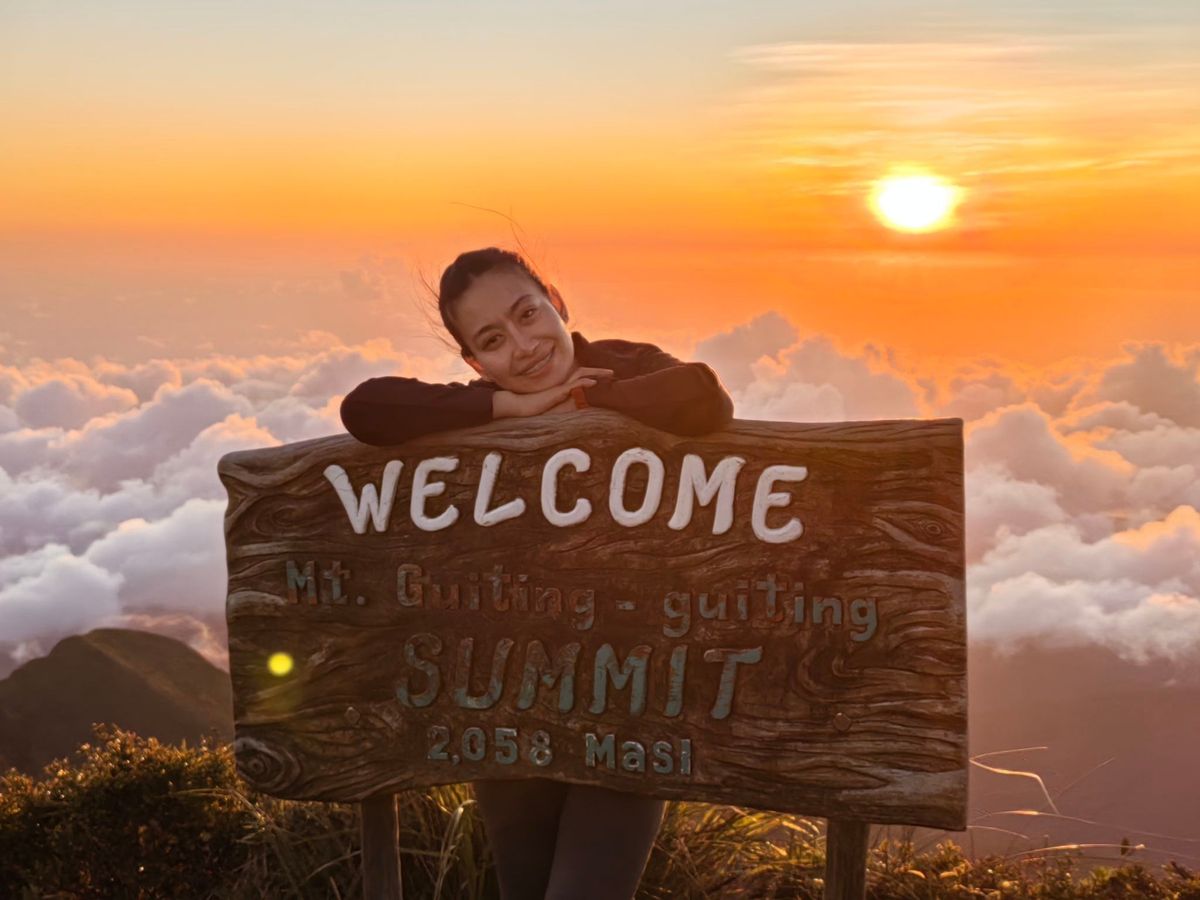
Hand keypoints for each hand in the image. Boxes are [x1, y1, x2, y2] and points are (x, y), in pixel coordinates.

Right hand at [492, 367, 613, 418]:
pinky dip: (583, 383)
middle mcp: (563, 383)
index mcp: (564, 386)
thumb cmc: (536, 408)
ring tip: (609, 375)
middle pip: (584, 372)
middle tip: (613, 373)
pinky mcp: (557, 392)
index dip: (594, 376)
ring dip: (596, 374)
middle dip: (599, 372)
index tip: (607, 378)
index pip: (581, 377)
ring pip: (580, 375)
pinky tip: (593, 382)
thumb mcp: (556, 408)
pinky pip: (572, 385)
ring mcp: (560, 386)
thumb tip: (583, 406)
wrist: (521, 407)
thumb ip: (568, 405)